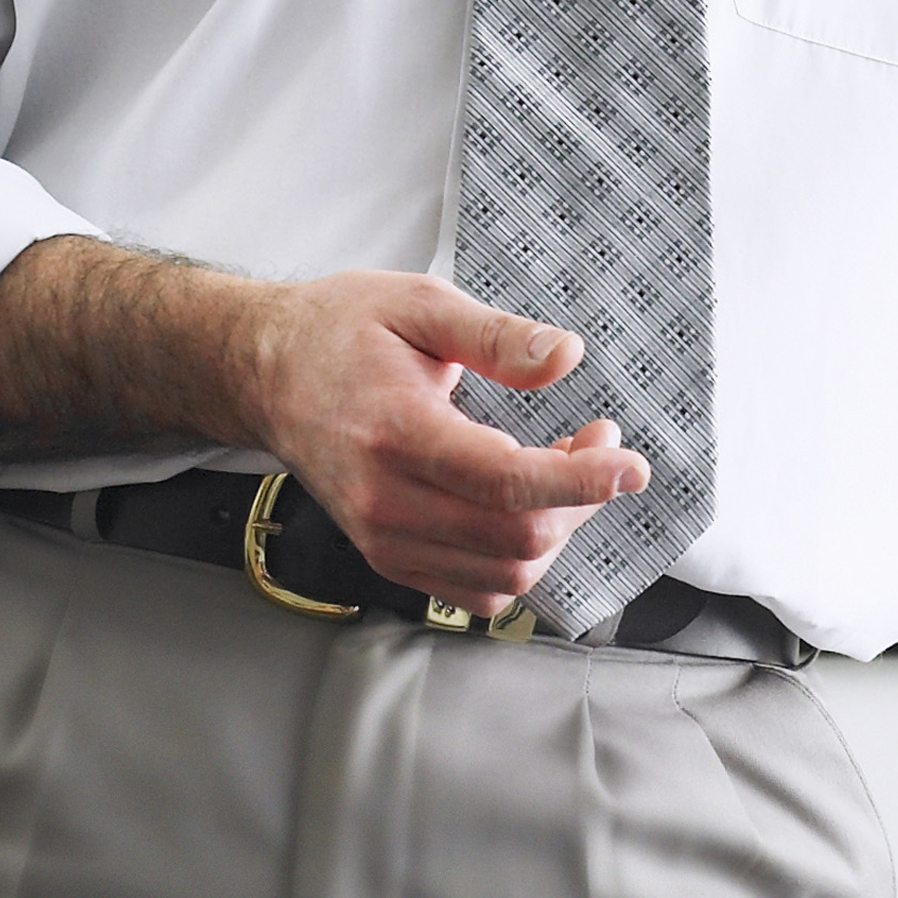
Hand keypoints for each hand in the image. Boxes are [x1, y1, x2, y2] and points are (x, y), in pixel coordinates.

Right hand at [240, 267, 643, 611]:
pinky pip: (477, 592)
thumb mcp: (419, 304)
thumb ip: (497, 336)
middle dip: (578, 501)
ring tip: (564, 470)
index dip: (581, 480)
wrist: (269, 375)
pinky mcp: (389, 558)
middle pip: (514, 540)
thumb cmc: (339, 334)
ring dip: (555, 532)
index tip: (628, 463)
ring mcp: (385, 538)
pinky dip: (519, 561)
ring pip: (503, 577)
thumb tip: (565, 356)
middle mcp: (385, 500)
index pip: (505, 482)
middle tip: (596, 444)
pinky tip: (527, 508)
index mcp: (395, 432)